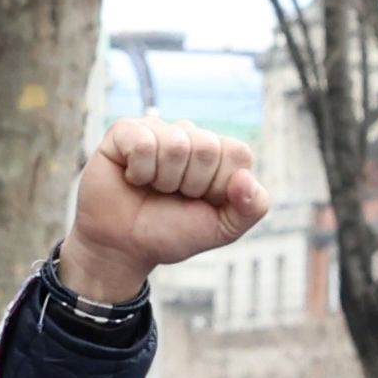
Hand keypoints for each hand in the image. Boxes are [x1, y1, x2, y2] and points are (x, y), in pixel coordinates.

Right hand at [60, 115, 267, 303]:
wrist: (125, 247)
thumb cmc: (172, 233)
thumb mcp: (223, 229)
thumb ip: (251, 208)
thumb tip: (246, 177)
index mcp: (217, 154)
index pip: (237, 152)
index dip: (220, 185)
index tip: (201, 201)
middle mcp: (189, 136)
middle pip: (207, 147)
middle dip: (191, 184)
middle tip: (174, 196)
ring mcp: (157, 129)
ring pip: (176, 145)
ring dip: (164, 180)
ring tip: (153, 188)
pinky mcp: (125, 131)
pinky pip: (142, 143)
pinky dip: (139, 171)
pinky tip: (133, 178)